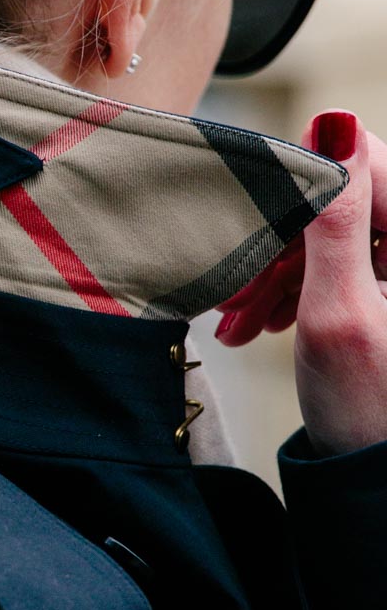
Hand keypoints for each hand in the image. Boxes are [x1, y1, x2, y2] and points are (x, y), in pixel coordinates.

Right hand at [213, 111, 386, 457]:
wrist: (377, 484)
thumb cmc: (369, 409)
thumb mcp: (338, 311)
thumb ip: (336, 218)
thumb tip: (334, 125)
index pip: (366, 159)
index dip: (305, 180)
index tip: (257, 215)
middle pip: (347, 203)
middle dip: (285, 244)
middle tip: (237, 291)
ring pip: (338, 238)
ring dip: (284, 273)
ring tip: (242, 320)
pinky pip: (344, 268)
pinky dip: (302, 290)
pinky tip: (267, 324)